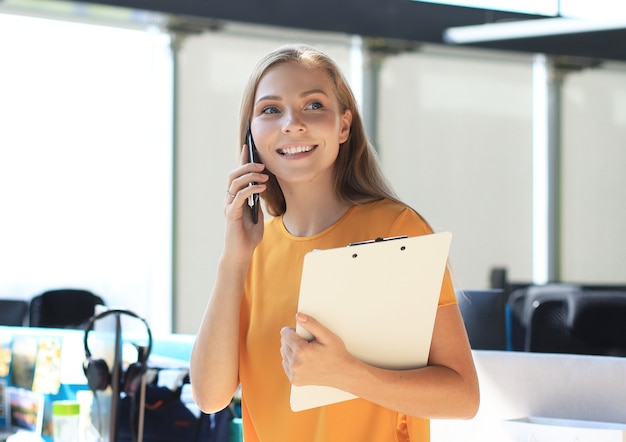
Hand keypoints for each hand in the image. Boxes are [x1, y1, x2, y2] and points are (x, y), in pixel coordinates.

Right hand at [223, 144, 267, 259]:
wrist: (241, 254)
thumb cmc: (248, 237)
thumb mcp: (257, 216)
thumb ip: (256, 203)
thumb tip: (261, 189)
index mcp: (235, 198)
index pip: (237, 175)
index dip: (242, 160)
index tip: (248, 146)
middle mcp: (229, 200)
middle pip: (233, 174)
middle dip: (247, 166)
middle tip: (263, 166)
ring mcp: (229, 206)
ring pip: (234, 182)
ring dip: (250, 176)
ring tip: (265, 177)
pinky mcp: (231, 214)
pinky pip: (239, 196)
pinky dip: (250, 189)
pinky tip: (261, 188)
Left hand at [280, 313, 354, 387]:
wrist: (344, 374)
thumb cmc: (337, 353)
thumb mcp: (327, 335)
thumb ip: (312, 324)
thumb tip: (298, 316)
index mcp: (301, 351)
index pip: (285, 333)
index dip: (294, 330)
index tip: (304, 334)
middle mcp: (295, 364)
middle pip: (283, 343)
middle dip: (293, 340)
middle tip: (309, 344)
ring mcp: (294, 374)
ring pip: (284, 354)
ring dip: (292, 350)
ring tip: (308, 352)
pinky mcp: (295, 380)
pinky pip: (286, 365)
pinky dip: (293, 361)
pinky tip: (305, 360)